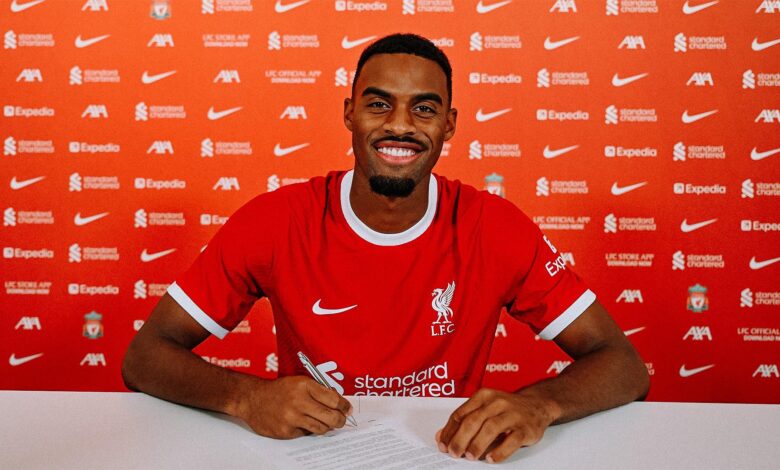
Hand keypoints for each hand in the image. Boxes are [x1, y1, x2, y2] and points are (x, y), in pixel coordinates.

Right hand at [236, 376, 352, 438]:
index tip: (347, 409)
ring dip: (326, 426)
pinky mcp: (286, 431)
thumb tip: (339, 403)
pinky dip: (307, 429)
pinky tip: (301, 423)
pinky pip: (306, 434)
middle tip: (341, 420)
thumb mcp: (300, 382)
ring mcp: (292, 418)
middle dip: (340, 420)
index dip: (344, 406)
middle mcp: (299, 401)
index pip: (333, 399)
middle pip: (331, 417)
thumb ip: (319, 390)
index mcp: (304, 386)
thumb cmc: (279, 390)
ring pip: (321, 428)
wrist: (253, 399)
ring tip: (324, 422)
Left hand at [436, 388, 558, 462]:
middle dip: (460, 439)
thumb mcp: (484, 409)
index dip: (450, 431)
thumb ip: (465, 421)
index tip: (443, 444)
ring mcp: (512, 414)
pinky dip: (500, 451)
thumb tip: (442, 437)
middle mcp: (497, 402)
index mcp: (484, 396)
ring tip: (470, 456)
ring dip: (477, 444)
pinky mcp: (525, 428)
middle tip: (454, 453)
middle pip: (473, 421)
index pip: (461, 414)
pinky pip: (512, 440)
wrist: (537, 405)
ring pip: (491, 429)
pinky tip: (491, 458)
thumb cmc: (506, 409)